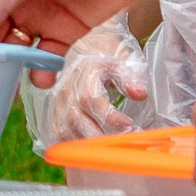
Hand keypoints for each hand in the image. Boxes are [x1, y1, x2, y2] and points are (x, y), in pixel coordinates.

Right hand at [44, 14, 149, 144]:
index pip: (92, 99)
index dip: (110, 117)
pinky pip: (57, 132)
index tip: (130, 127)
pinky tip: (88, 152)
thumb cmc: (110, 52)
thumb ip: (131, 76)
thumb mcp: (125, 57)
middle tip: (122, 145)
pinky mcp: (56, 110)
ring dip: (86, 145)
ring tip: (108, 151)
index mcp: (84, 71)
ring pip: (65, 129)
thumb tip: (139, 93)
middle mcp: (67, 87)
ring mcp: (59, 100)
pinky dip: (70, 145)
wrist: (90, 43)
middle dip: (99, 138)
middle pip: (76, 120)